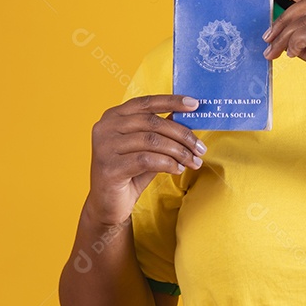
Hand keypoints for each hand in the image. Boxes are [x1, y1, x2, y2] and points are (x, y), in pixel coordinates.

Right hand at [86, 94, 206, 227]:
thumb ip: (160, 130)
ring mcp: (104, 146)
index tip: (194, 104)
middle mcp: (105, 127)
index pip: (146, 103)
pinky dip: (167, 163)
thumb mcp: (147, 147)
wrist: (108, 204)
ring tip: (193, 162)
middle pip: (153, 123)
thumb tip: (186, 114)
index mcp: (114, 116)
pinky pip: (146, 159)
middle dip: (182, 135)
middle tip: (200, 148)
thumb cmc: (130, 173)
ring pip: (152, 141)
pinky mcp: (109, 167)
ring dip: (179, 152)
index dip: (172, 101)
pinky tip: (178, 169)